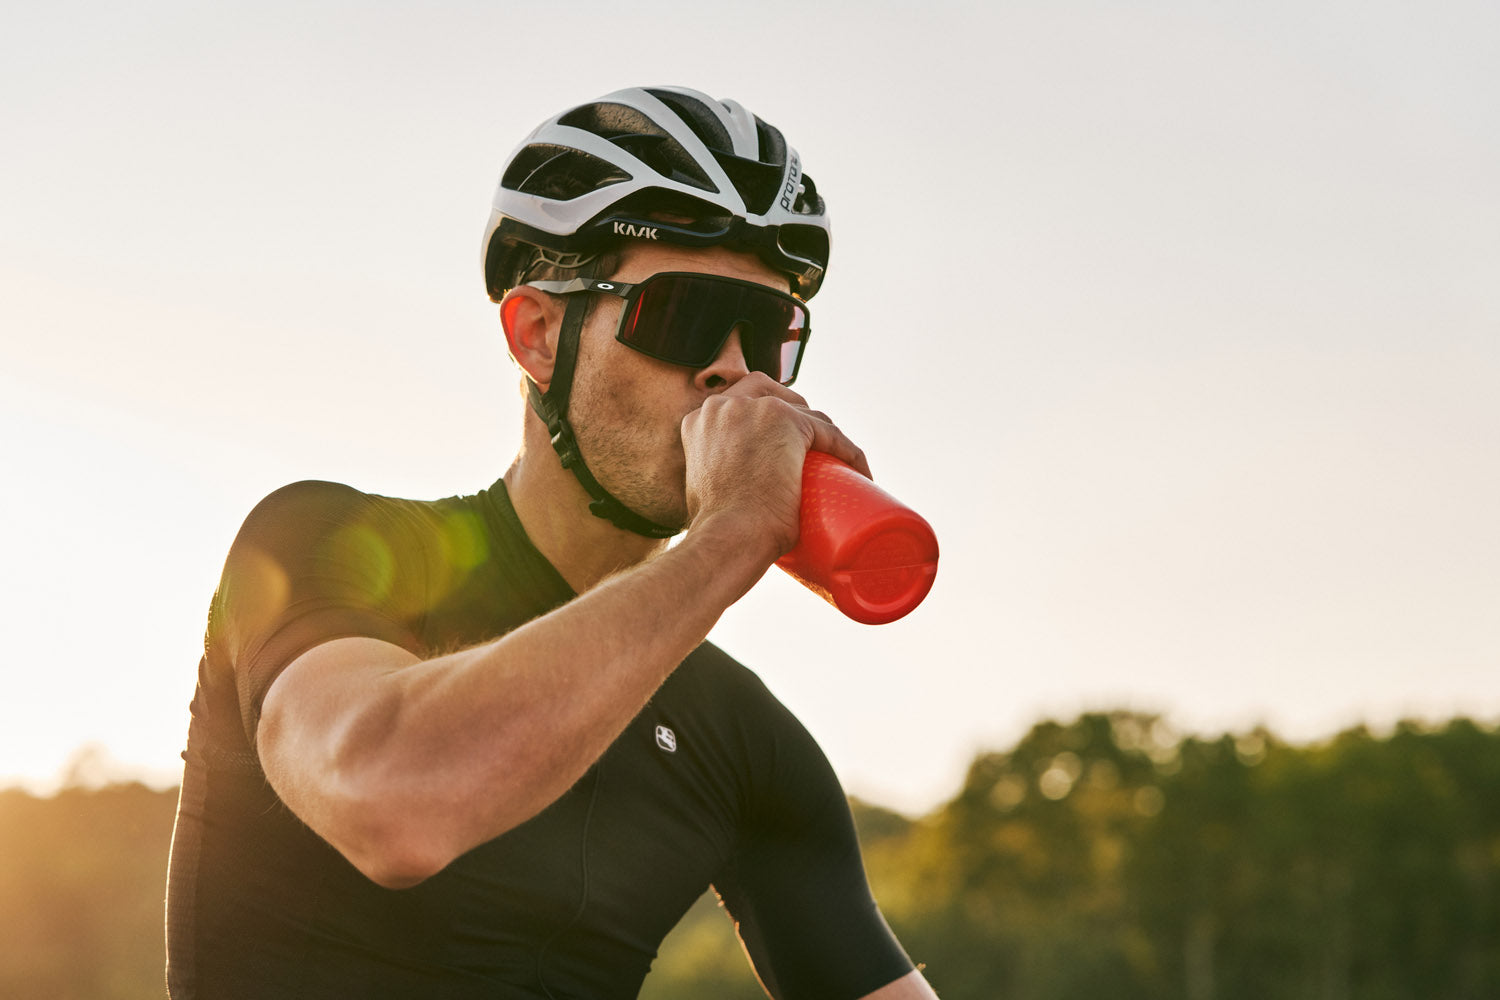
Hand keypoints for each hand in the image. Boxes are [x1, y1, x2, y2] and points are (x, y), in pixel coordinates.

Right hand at [680, 373, 869, 556]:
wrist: (728, 536)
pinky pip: (829, 432)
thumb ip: (712, 481)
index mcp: (700, 420)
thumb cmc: (716, 531)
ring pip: (806, 413)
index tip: (783, 445)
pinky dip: (848, 452)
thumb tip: (727, 499)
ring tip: (838, 467)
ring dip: (825, 437)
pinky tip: (858, 471)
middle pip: (771, 393)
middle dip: (795, 412)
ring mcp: (754, 408)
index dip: (765, 419)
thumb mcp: (703, 493)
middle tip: (812, 450)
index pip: (742, 403)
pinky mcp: (786, 419)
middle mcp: (723, 406)